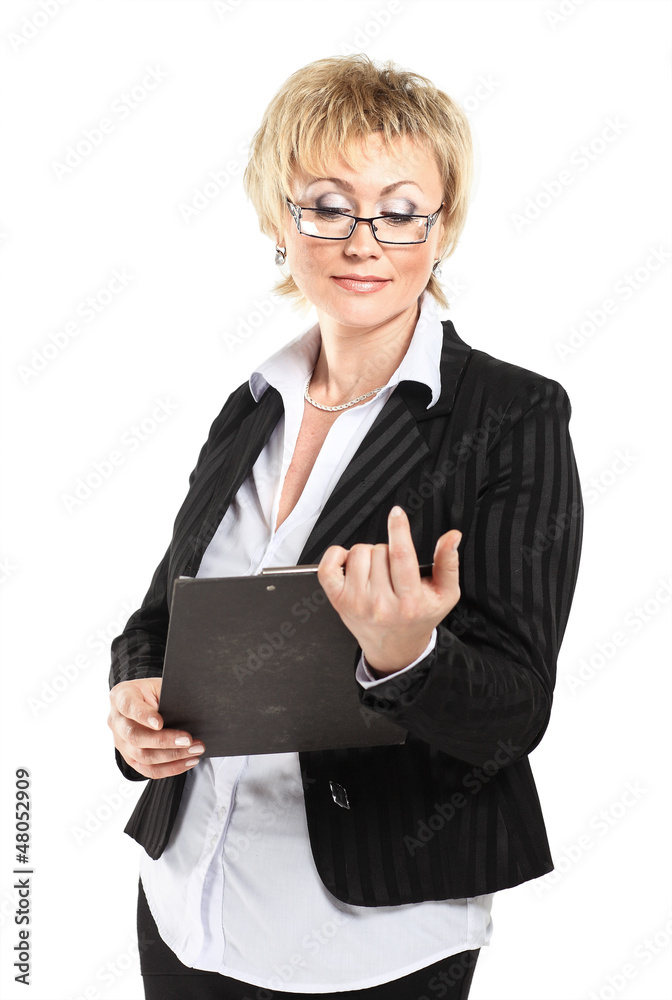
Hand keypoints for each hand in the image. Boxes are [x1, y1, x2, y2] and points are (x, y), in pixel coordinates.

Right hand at [107, 677, 204, 778]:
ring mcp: (121, 742)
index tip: (160, 723)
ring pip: (142, 756)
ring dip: (172, 755)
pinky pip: (148, 769)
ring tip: (194, 750)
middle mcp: (116, 720)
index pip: (128, 706)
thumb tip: (188, 711)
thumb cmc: (154, 692)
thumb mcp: (159, 686)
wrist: (146, 701)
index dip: (143, 716)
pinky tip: (187, 761)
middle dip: (163, 740)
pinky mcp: (130, 758)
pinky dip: (170, 767)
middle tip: (187, 740)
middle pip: (134, 736)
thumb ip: (168, 696)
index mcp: (121, 696)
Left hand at [317, 506, 461, 674]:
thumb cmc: (419, 616)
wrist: (394, 646)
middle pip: (379, 551)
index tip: (397, 513)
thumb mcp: (444, 594)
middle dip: (387, 550)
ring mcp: (356, 604)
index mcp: (409, 602)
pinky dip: (338, 556)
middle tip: (394, 569)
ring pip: (358, 553)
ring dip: (368, 554)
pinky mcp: (338, 602)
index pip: (401, 555)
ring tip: (378, 571)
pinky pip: (329, 566)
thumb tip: (452, 537)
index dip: (398, 529)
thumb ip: (448, 563)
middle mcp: (380, 605)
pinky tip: (351, 564)